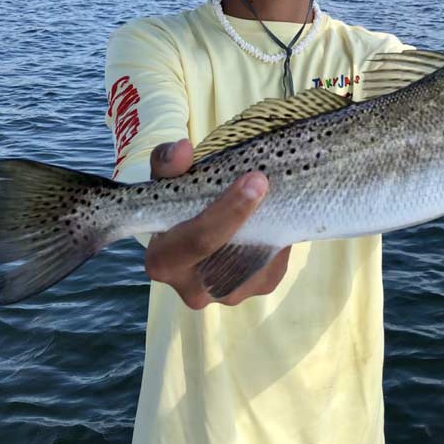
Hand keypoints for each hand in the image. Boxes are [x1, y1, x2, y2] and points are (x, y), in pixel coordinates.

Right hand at [143, 138, 290, 309]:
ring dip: (269, 224)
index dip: (228, 212)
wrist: (199, 237)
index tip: (254, 180)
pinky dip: (279, 233)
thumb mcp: (168, 181)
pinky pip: (277, 259)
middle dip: (254, 215)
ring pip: (260, 256)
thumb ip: (168, 164)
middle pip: (233, 253)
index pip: (199, 241)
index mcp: (164, 262)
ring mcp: (230, 294)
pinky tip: (275, 211)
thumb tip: (181, 149)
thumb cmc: (180, 206)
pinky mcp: (261, 286)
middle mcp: (195, 290)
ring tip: (272, 191)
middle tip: (268, 180)